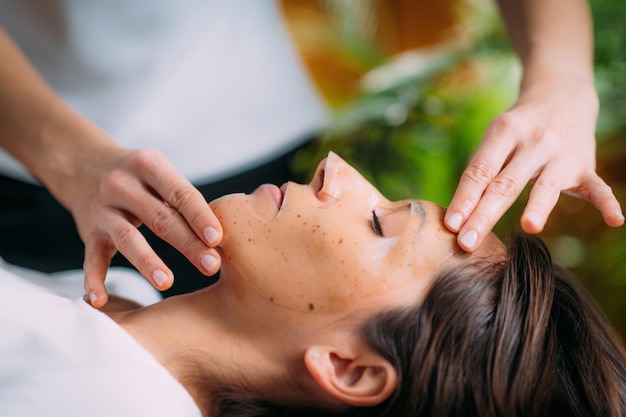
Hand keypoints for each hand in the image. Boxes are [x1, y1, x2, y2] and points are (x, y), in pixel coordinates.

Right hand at [66, 145, 222, 306]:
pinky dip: (94, 280)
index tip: (217, 238)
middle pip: (160, 219)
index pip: (179, 193)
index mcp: (149, 165)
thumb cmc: (138, 175)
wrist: (80, 164)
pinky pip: (91, 258)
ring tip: (168, 282)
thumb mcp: (160, 171)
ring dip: (148, 262)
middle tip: (211, 265)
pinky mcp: (89, 232)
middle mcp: (122, 185)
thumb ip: (185, 198)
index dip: (199, 216)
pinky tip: (99, 300)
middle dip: (188, 243)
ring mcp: (103, 210)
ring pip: (128, 239)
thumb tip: (219, 237)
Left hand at [445, 81, 623, 251]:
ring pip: (548, 185)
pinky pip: (598, 187)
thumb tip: (457, 216)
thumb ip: (479, 172)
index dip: (464, 198)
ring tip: (530, 228)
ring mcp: (561, 154)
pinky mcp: (586, 165)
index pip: (480, 171)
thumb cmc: (517, 130)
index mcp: (504, 132)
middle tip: (467, 242)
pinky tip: (615, 221)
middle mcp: (533, 141)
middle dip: (484, 215)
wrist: (562, 95)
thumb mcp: (494, 139)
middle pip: (506, 184)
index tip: (450, 225)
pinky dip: (607, 203)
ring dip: (539, 207)